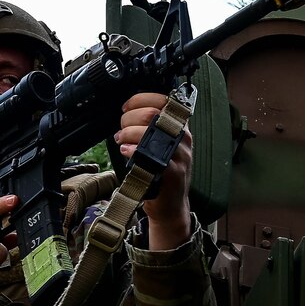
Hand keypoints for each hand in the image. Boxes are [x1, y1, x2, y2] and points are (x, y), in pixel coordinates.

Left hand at [117, 92, 193, 248]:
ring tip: (121, 141)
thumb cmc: (163, 174)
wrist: (172, 206)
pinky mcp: (172, 173)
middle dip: (128, 119)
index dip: (140, 99)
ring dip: (128, 133)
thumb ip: (151, 127)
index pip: (162, 99)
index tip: (127, 107)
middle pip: (151, 113)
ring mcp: (180, 156)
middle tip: (121, 129)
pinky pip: (150, 155)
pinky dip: (133, 151)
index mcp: (180, 127)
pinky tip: (127, 152)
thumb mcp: (162, 145)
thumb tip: (128, 112)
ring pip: (148, 131)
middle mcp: (183, 138)